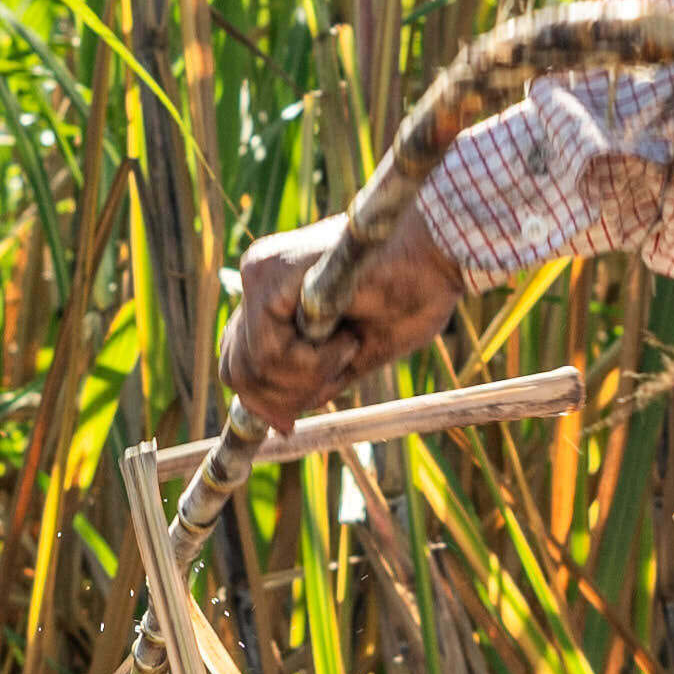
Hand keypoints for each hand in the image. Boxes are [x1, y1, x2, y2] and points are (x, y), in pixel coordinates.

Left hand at [222, 205, 464, 434]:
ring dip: (305, 378)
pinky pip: (270, 352)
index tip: (289, 424)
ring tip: (349, 346)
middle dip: (281, 397)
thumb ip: (311, 383)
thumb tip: (279, 422)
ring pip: (251, 367)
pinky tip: (346, 339)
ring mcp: (258, 273)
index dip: (262, 402)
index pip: (239, 364)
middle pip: (235, 370)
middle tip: (331, 380)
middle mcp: (257, 279)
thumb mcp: (350, 356)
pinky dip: (311, 362)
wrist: (438, 248)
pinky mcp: (269, 272)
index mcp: (272, 295)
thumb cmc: (410, 292)